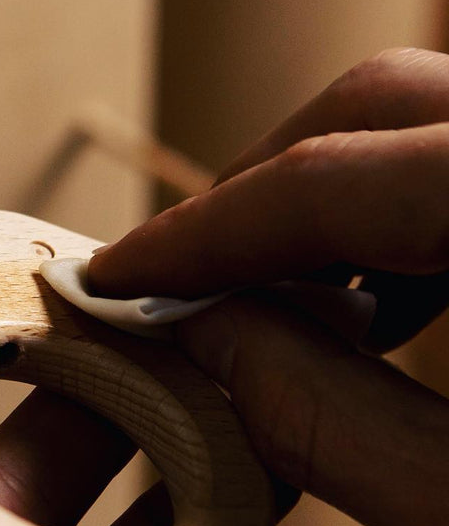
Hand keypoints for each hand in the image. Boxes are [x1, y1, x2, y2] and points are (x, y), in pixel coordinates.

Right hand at [88, 47, 448, 525]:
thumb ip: (329, 420)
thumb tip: (201, 337)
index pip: (335, 179)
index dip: (198, 234)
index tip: (109, 277)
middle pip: (384, 105)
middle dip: (253, 195)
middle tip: (172, 286)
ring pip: (426, 122)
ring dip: (323, 203)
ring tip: (260, 302)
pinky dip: (399, 218)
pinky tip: (375, 307)